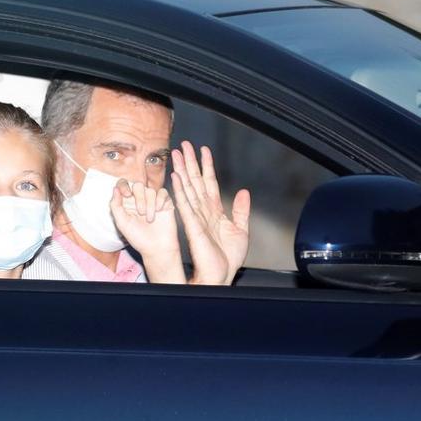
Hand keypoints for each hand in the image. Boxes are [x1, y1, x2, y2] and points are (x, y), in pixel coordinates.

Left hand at [109, 178, 185, 282]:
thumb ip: (116, 206)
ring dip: (150, 204)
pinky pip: (163, 192)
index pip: (123, 184)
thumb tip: (115, 189)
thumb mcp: (122, 223)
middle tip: (140, 212)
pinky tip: (159, 211)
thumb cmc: (138, 238)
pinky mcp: (165, 202)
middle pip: (138, 185)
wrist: (156, 248)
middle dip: (139, 197)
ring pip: (151, 190)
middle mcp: (140, 199)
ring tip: (150, 219)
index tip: (126, 194)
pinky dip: (160, 201)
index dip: (124, 185)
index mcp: (127, 202)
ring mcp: (153, 200)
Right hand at [172, 142, 251, 284]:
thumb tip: (245, 193)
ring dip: (182, 171)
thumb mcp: (240, 230)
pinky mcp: (192, 226)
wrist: (220, 275)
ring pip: (188, 189)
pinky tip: (176, 178)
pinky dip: (180, 191)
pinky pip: (185, 205)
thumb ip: (241, 210)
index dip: (206, 166)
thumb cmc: (227, 259)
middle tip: (184, 145)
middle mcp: (202, 211)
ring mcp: (196, 217)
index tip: (203, 150)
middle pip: (195, 181)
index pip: (209, 183)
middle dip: (190, 162)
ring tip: (176, 155)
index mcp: (213, 211)